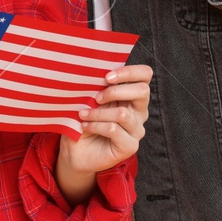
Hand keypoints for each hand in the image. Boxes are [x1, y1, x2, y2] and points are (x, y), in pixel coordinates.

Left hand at [59, 64, 152, 181]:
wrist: (76, 150)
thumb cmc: (84, 119)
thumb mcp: (90, 98)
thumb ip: (98, 86)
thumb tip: (95, 71)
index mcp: (132, 95)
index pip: (145, 75)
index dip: (129, 71)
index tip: (106, 77)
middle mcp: (139, 112)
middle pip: (142, 91)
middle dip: (115, 91)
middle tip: (96, 97)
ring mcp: (137, 130)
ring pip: (123, 113)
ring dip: (98, 112)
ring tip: (83, 114)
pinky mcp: (130, 146)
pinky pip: (114, 130)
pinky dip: (96, 125)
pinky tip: (85, 125)